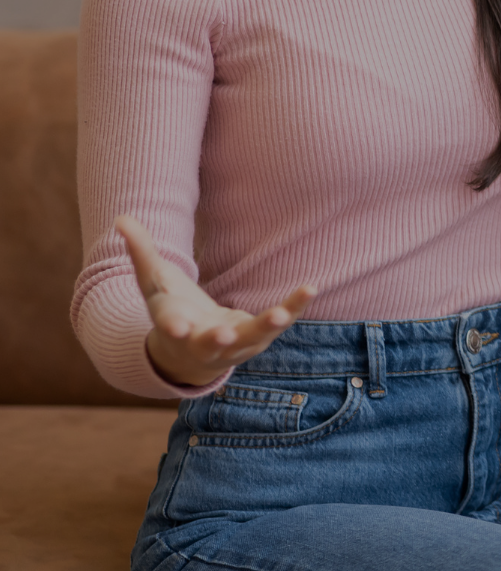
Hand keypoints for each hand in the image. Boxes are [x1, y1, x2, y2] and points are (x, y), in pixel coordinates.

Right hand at [118, 215, 314, 388]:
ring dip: (265, 327)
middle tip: (225, 336)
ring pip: (251, 338)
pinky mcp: (257, 338)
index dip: (174, 328)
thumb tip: (121, 217)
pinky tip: (309, 289)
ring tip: (280, 313)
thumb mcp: (153, 282)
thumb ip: (141, 251)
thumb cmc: (171, 310)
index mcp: (174, 327)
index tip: (178, 328)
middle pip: (210, 344)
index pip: (171, 328)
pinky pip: (279, 324)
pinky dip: (293, 307)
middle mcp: (203, 342)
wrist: (190, 353)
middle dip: (216, 341)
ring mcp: (233, 345)